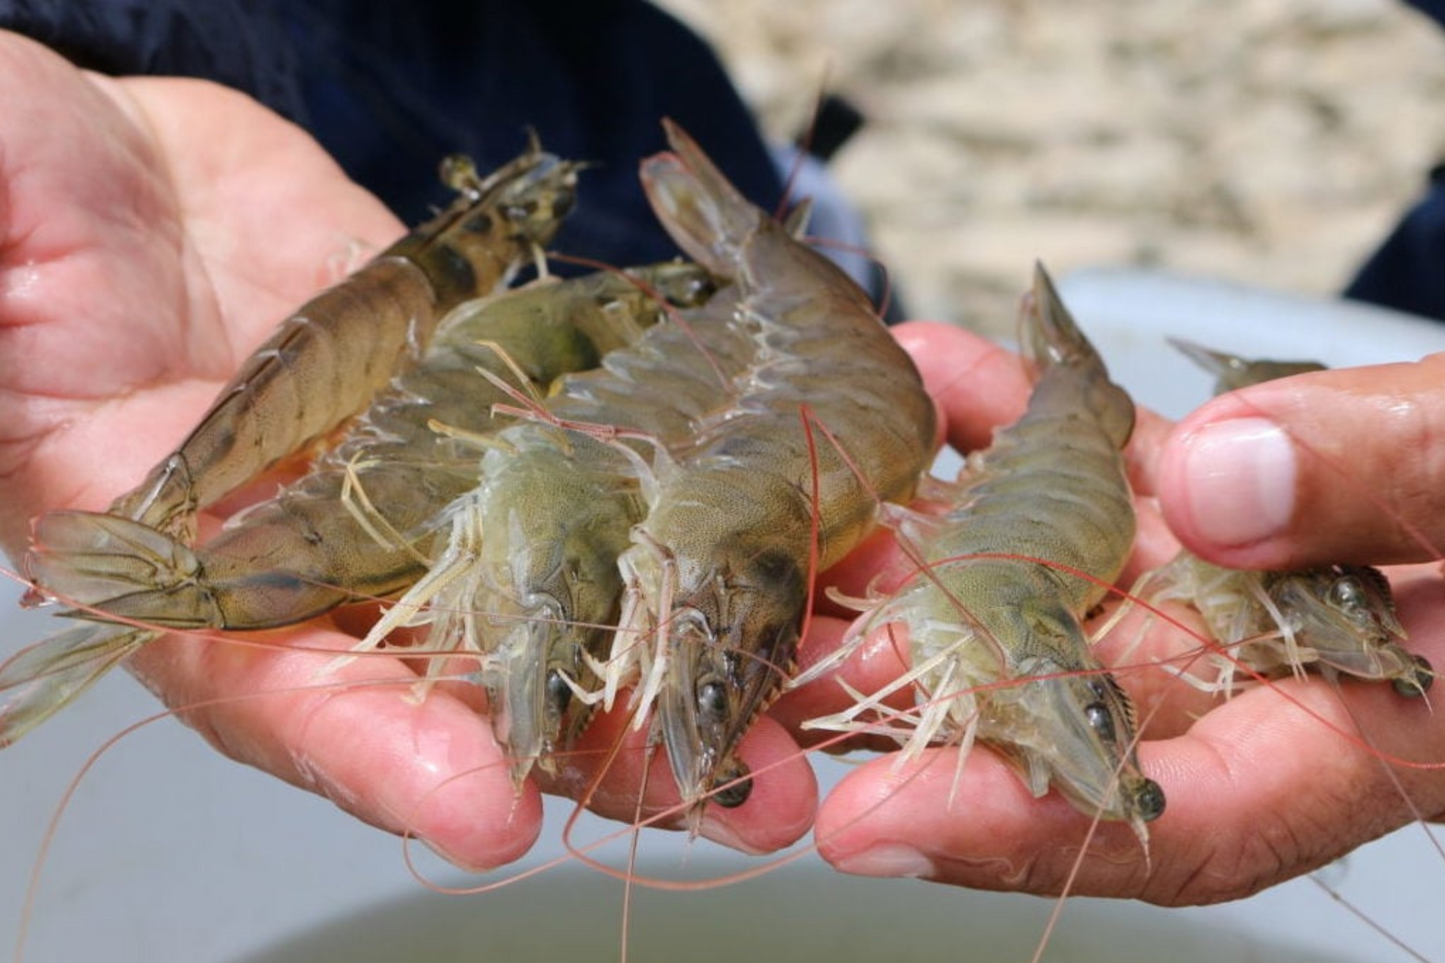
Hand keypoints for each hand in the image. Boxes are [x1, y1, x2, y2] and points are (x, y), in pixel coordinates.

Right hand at [0, 32, 815, 870]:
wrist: (129, 194)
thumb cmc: (26, 222)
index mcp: (197, 573)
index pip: (285, 690)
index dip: (379, 756)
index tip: (480, 814)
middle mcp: (340, 561)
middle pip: (486, 681)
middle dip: (614, 747)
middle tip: (746, 799)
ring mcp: (442, 489)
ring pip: (585, 585)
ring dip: (705, 645)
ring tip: (822, 697)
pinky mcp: (514, 410)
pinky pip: (620, 457)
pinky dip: (713, 490)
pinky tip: (818, 511)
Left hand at [779, 320, 1444, 904]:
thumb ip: (1400, 486)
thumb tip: (1221, 487)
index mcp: (1350, 728)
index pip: (1169, 818)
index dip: (1016, 831)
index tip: (871, 830)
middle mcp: (1254, 666)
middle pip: (1051, 705)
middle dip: (892, 696)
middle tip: (745, 678)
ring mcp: (1220, 571)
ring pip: (1043, 573)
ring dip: (912, 541)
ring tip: (791, 513)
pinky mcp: (1213, 483)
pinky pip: (1089, 453)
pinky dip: (1012, 409)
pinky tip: (926, 364)